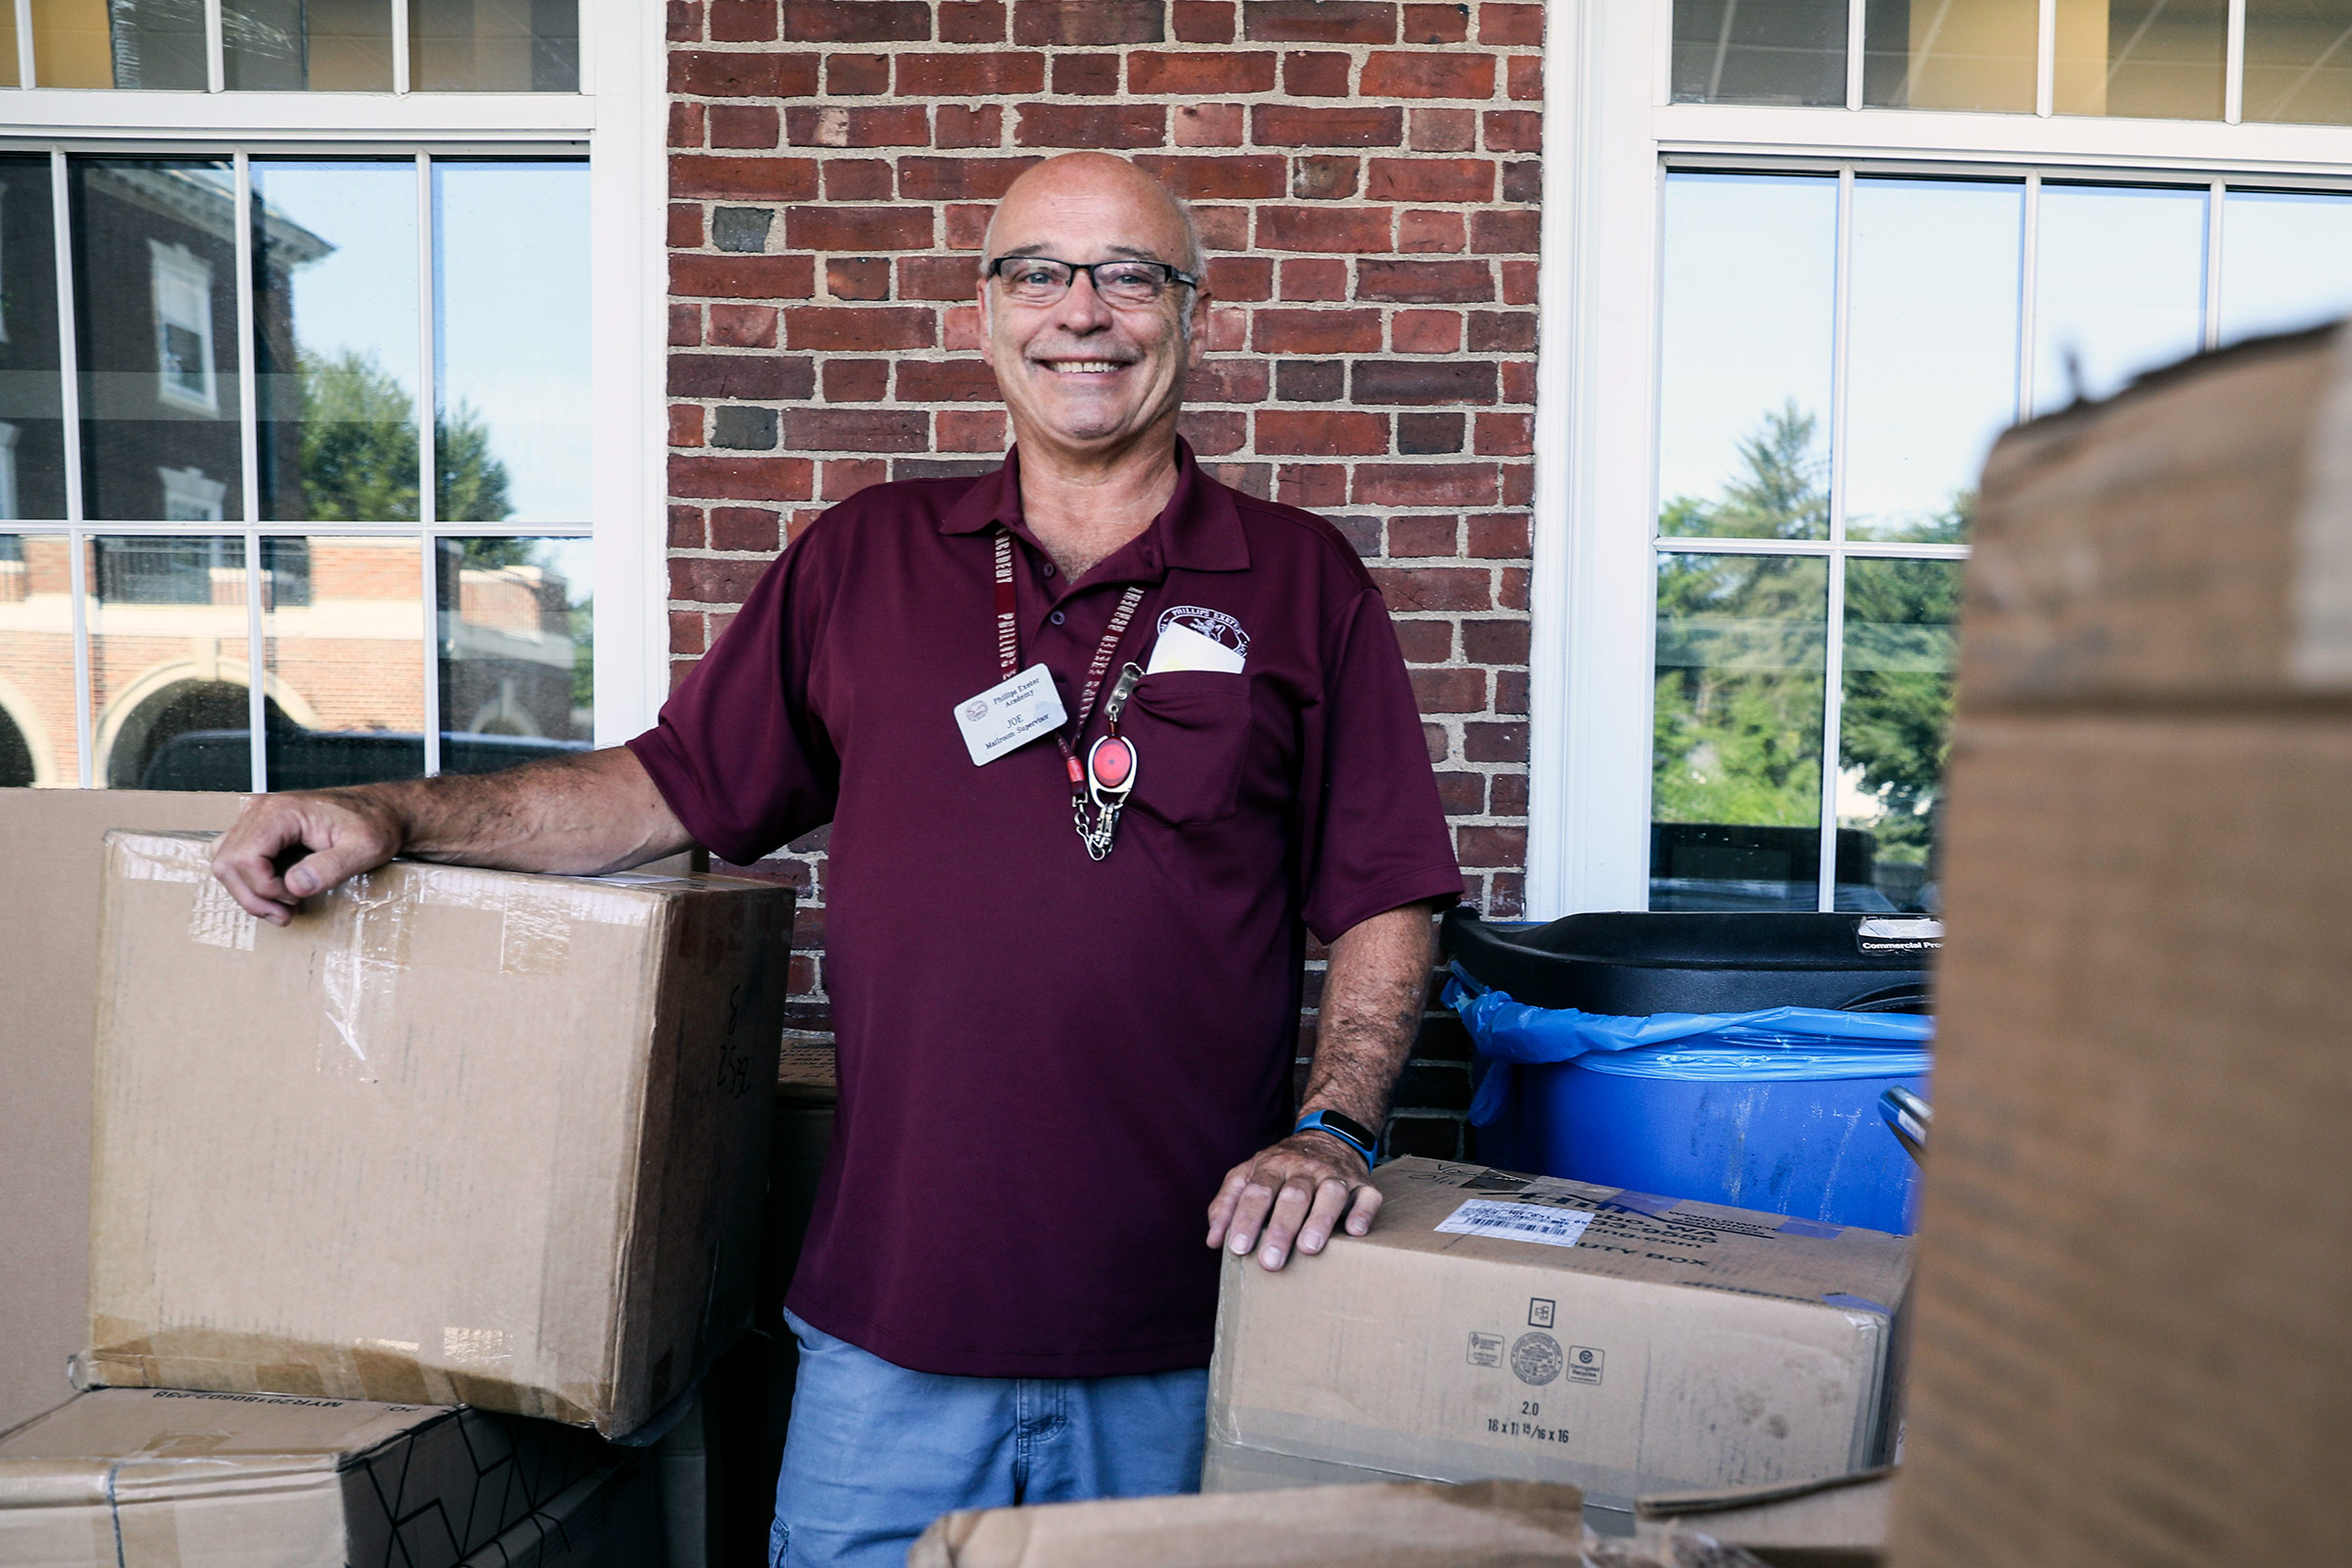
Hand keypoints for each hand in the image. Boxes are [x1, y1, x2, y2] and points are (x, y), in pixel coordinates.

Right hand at [211, 790, 403, 924]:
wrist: (383, 811)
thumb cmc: (376, 825)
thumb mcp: (365, 849)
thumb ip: (331, 868)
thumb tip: (294, 886)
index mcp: (281, 811)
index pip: (243, 859)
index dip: (264, 889)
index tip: (295, 900)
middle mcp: (261, 810)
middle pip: (227, 863)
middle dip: (253, 897)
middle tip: (285, 915)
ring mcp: (257, 817)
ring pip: (226, 861)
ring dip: (247, 891)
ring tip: (281, 907)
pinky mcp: (261, 827)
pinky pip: (237, 857)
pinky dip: (250, 880)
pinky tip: (278, 891)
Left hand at [1205, 1132, 1381, 1271]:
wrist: (1329, 1136)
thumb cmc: (1282, 1167)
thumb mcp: (1248, 1174)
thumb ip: (1227, 1204)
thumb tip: (1214, 1241)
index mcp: (1272, 1165)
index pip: (1257, 1191)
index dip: (1246, 1219)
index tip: (1237, 1248)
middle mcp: (1305, 1168)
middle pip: (1293, 1196)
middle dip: (1281, 1229)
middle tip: (1270, 1261)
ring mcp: (1336, 1175)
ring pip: (1330, 1194)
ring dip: (1319, 1220)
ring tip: (1309, 1248)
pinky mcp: (1363, 1185)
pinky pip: (1367, 1197)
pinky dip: (1363, 1213)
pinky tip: (1354, 1232)